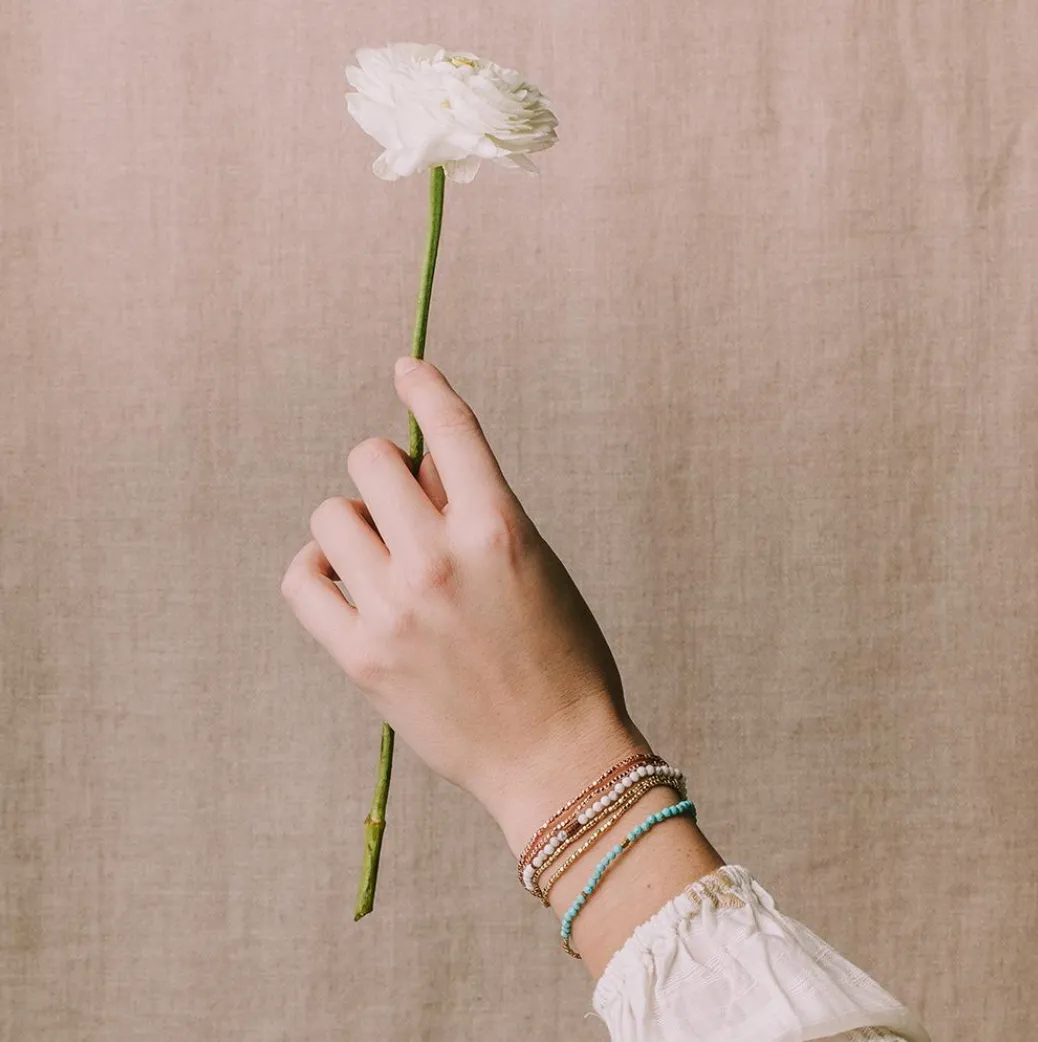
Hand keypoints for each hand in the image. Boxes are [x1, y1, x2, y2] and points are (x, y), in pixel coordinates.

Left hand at [281, 357, 647, 851]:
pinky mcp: (362, 656)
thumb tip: (411, 466)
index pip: (449, 428)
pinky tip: (343, 578)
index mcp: (499, 527)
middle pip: (368, 460)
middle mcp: (441, 560)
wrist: (554, 755)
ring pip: (332, 515)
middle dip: (385, 473)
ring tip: (381, 555)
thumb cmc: (559, 653)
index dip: (423, 386)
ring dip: (355, 523)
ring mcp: (395, 609)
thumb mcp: (535, 563)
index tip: (407, 369)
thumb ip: (474, 507)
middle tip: (404, 507)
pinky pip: (302, 578)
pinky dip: (318, 567)